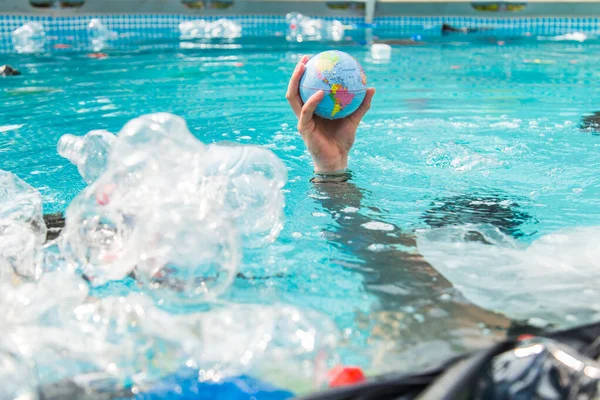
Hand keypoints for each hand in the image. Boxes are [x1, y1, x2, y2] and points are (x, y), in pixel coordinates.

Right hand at [286, 55, 375, 173]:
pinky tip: (320, 93)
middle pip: (295, 89)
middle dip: (297, 72)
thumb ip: (361, 105)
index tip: (314, 59)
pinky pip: (306, 111)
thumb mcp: (353, 120)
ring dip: (296, 81)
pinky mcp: (303, 128)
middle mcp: (304, 113)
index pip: (306, 88)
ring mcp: (302, 120)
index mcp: (313, 110)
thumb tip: (371, 88)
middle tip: (305, 58)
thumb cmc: (343, 141)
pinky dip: (312, 101)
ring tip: (303, 67)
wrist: (337, 160)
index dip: (307, 74)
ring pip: (293, 97)